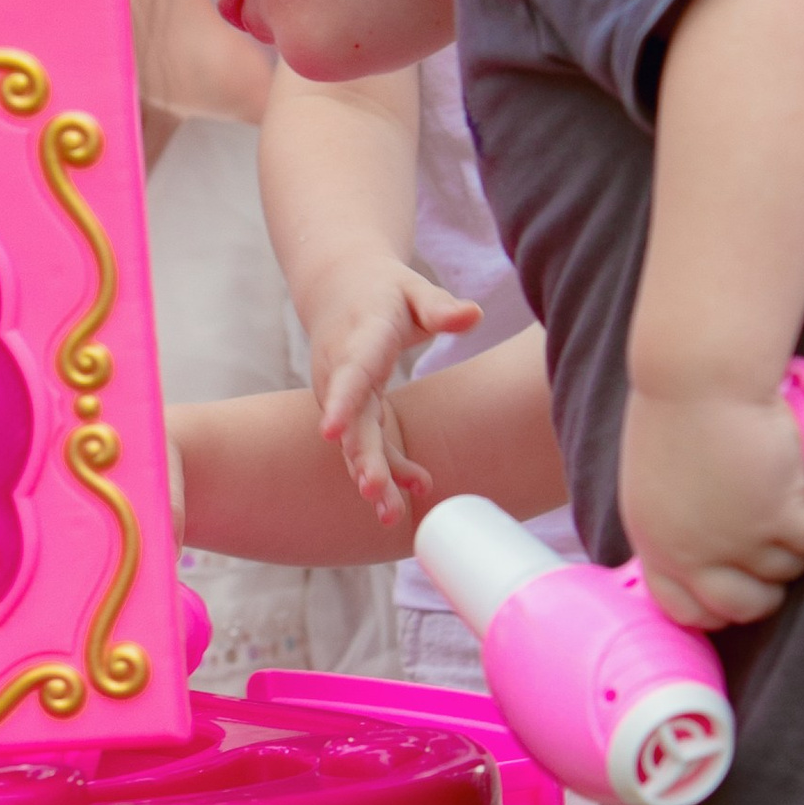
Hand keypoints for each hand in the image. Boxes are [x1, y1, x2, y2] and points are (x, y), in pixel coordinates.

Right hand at [305, 257, 480, 524]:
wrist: (341, 290)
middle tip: (373, 491)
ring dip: (372, 475)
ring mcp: (341, 395)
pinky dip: (388, 467)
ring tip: (391, 515)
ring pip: (355, 442)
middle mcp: (341, 372)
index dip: (340, 402)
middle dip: (361, 457)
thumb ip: (440, 306)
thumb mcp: (414, 289)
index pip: (348, 372)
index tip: (330, 432)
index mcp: (358, 337)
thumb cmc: (385, 291)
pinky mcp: (351, 411)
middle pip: (350, 420)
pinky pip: (366, 443)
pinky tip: (418, 486)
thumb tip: (473, 315)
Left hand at [619, 384, 803, 630]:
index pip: (686, 610)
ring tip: (795, 500)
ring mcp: (738, 541)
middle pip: (745, 607)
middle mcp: (693, 553)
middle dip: (769, 586)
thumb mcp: (656, 478)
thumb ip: (677, 516)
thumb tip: (710, 538)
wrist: (698, 374)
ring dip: (799, 542)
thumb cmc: (676, 406)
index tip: (740, 583)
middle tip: (779, 546)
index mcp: (655, 542)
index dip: (719, 606)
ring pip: (790, 570)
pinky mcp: (780, 517)